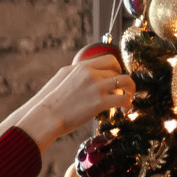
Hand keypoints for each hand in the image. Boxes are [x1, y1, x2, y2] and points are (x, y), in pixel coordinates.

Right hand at [4, 53, 136, 152]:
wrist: (45, 117)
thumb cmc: (50, 104)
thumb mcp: (61, 80)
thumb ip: (76, 76)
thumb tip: (83, 78)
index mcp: (81, 67)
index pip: (108, 59)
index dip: (117, 68)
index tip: (116, 77)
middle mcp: (90, 73)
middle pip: (118, 70)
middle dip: (122, 81)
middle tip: (123, 91)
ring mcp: (96, 86)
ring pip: (125, 81)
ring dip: (130, 90)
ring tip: (128, 100)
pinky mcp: (100, 102)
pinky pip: (123, 99)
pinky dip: (128, 103)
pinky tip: (125, 110)